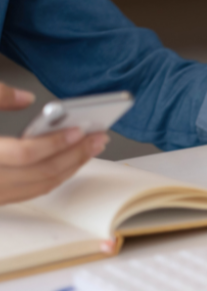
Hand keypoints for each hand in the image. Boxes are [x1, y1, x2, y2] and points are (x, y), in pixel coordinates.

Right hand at [0, 82, 108, 204]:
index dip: (54, 142)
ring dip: (70, 168)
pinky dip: (53, 177)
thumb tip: (25, 98)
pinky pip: (30, 192)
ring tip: (90, 148)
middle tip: (99, 138)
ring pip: (39, 187)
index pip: (23, 154)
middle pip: (40, 174)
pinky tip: (68, 161)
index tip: (79, 130)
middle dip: (75, 156)